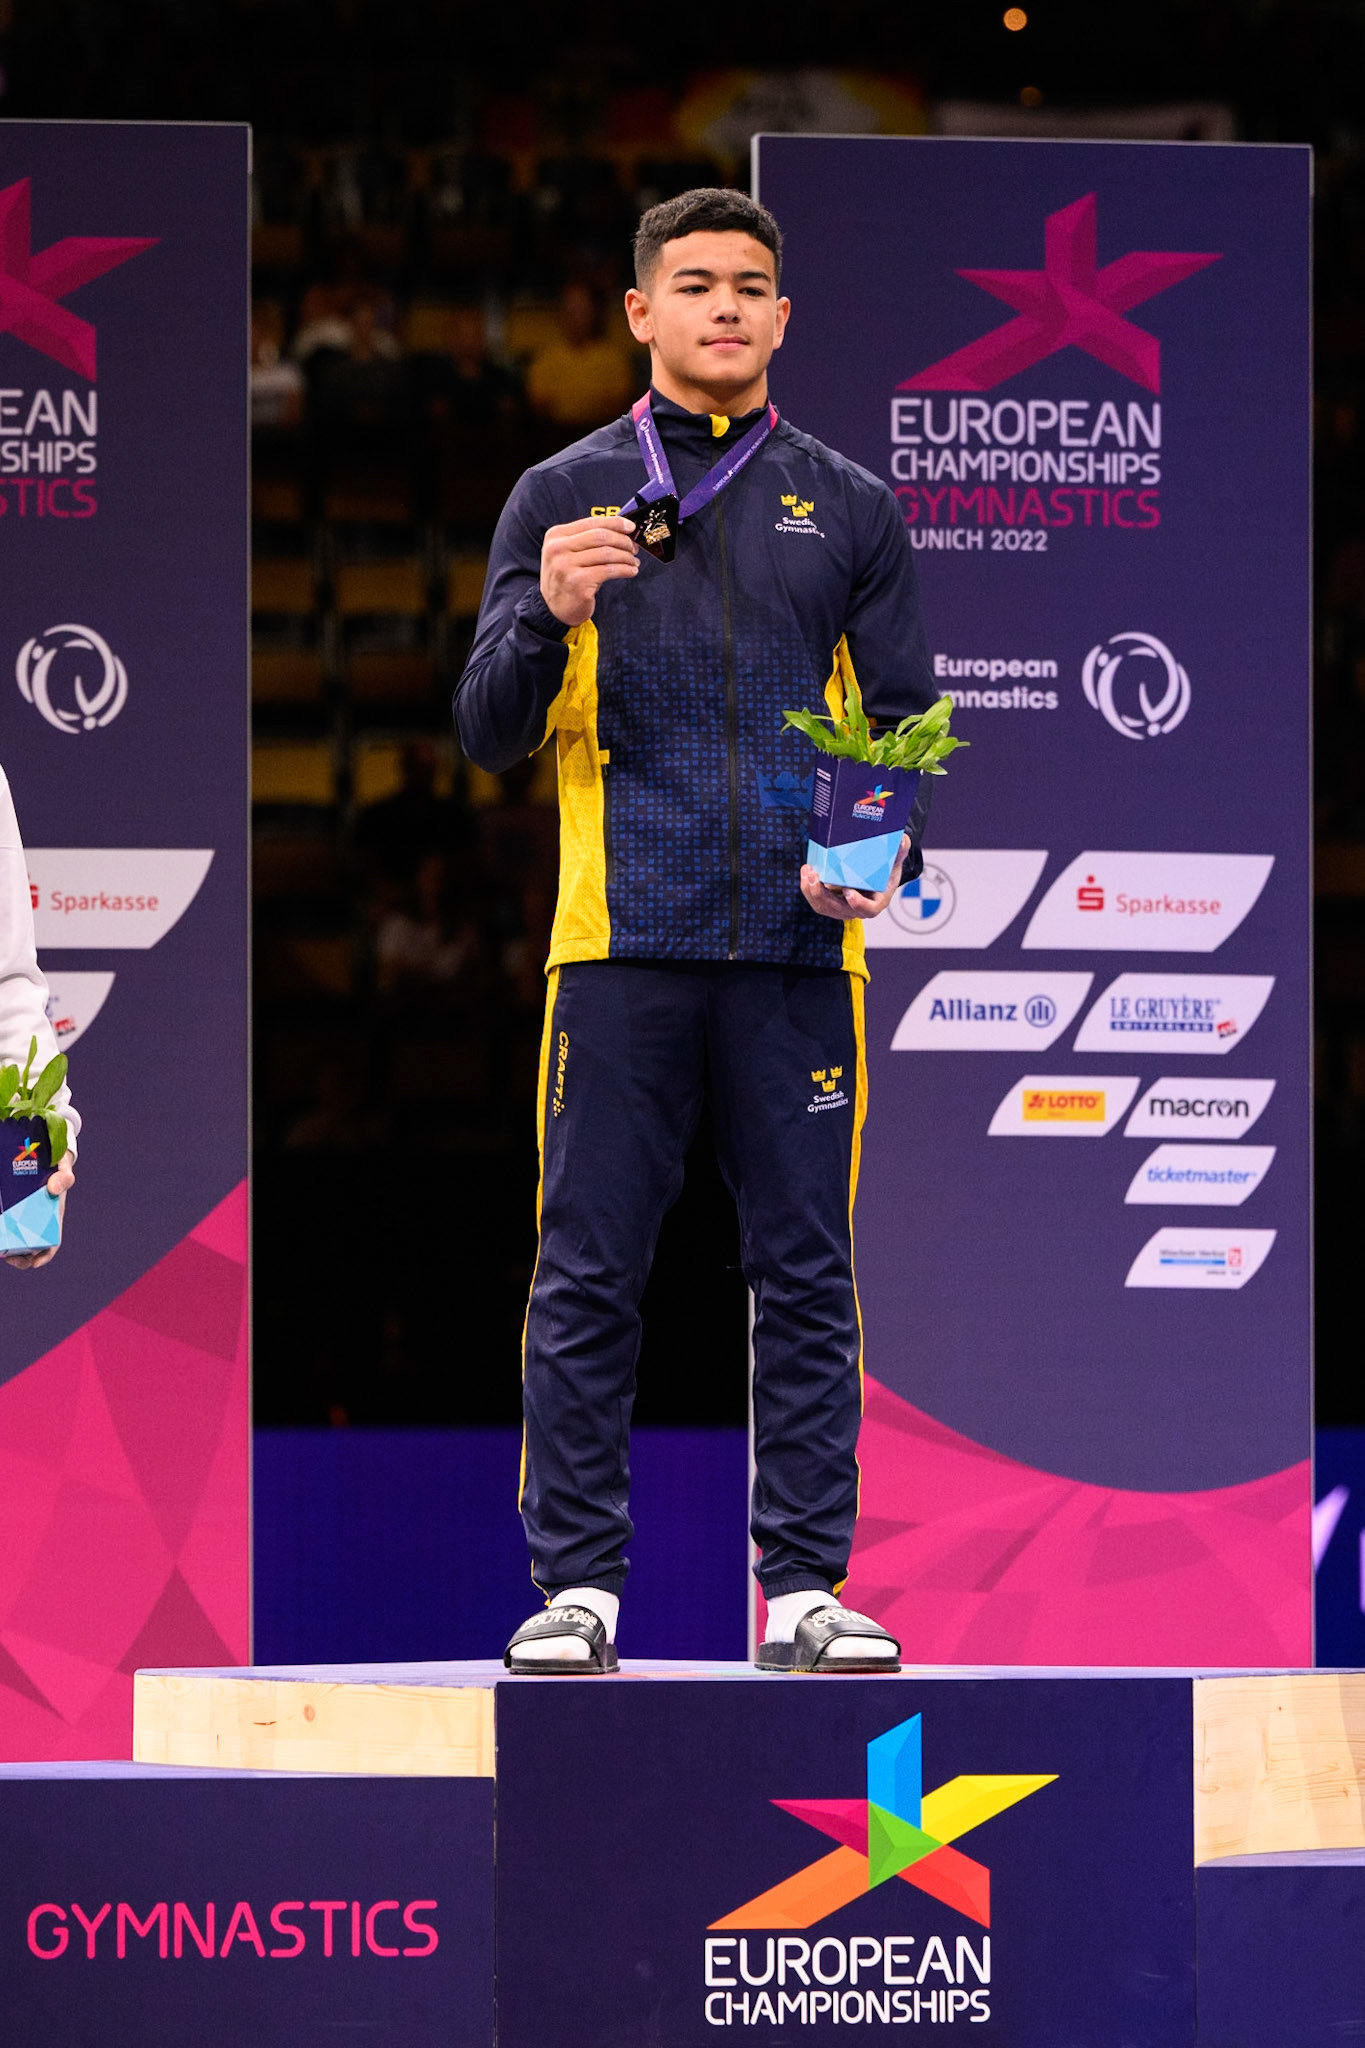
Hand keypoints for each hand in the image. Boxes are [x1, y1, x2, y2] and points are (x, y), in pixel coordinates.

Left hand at [4, 1151, 73, 1270]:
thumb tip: (54, 1189)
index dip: (45, 1256)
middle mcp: (39, 1221)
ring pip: (16, 1240)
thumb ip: (64, 1178)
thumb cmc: (57, 1167)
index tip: (34, 1263)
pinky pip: (6, 1226)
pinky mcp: (13, 1211)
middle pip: (31, 1248)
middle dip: (20, 1258)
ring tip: (0, 1250)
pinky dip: (1, 1233)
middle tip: (8, 1257)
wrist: (46, 1156)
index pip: (52, 1244)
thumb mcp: (63, 1170)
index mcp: (54, 1218)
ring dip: (8, 1249)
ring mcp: (25, 1217)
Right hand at [540, 515, 638, 626]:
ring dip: (626, 557)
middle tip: (633, 548)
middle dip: (622, 541)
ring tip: (633, 561)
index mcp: (556, 535)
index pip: (591, 522)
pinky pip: (608, 570)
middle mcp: (558, 548)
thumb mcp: (569, 553)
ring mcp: (566, 566)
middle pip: (600, 536)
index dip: (614, 523)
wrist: (554, 609)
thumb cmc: (567, 579)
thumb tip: (622, 531)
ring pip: (606, 553)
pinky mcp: (578, 583)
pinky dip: (624, 569)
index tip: (631, 527)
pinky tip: (631, 571)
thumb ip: (588, 540)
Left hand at [801, 834, 911, 921]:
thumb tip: (903, 841)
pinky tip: (806, 872)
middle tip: (817, 877)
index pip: (868, 909)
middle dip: (824, 895)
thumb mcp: (895, 859)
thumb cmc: (886, 867)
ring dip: (812, 892)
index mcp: (876, 902)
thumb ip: (900, 851)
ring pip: (823, 907)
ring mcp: (842, 908)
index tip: (849, 891)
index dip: (858, 903)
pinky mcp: (830, 901)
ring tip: (808, 872)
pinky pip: (817, 900)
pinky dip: (809, 888)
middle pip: (838, 910)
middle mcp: (857, 909)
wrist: (874, 872)